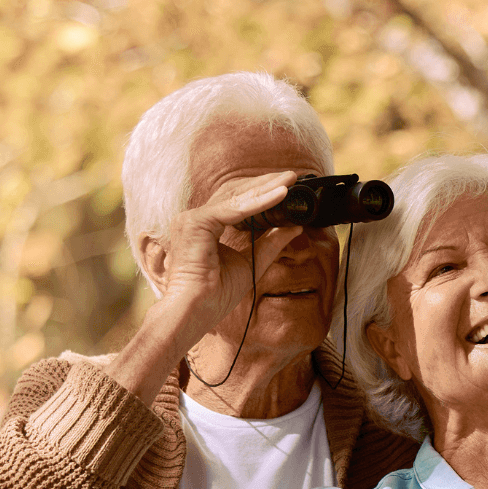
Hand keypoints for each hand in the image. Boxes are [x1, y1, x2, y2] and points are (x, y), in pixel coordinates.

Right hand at [152, 172, 305, 337]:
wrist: (197, 312)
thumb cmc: (215, 295)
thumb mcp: (251, 263)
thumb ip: (270, 244)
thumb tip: (295, 227)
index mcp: (204, 227)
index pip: (234, 200)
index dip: (261, 192)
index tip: (287, 187)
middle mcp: (195, 219)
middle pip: (234, 192)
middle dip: (265, 183)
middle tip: (292, 176)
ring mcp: (192, 219)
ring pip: (234, 196)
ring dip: (265, 187)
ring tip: (290, 180)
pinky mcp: (195, 223)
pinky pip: (232, 208)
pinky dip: (258, 202)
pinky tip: (280, 195)